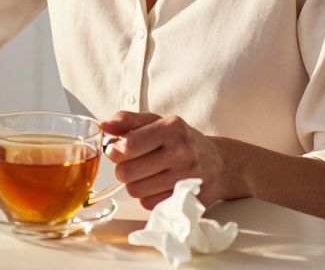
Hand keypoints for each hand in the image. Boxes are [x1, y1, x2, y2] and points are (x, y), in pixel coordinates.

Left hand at [101, 111, 237, 209]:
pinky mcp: (186, 199)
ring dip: (135, 184)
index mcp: (172, 128)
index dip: (114, 151)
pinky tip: (158, 186)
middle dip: (123, 169)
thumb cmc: (182, 141)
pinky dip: (148, 197)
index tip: (116, 150)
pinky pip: (148, 204)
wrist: (220, 164)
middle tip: (132, 164)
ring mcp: (186, 178)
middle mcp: (181, 152)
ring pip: (135, 190)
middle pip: (127, 172)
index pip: (128, 145)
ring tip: (147, 175)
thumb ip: (128, 121)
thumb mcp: (158, 122)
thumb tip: (104, 126)